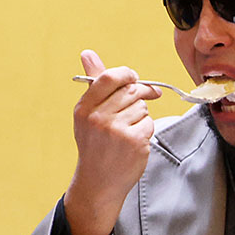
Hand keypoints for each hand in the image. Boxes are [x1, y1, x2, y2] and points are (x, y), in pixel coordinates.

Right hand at [63, 50, 160, 234]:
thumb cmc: (95, 144)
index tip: (134, 79)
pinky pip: (149, 123)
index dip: (126, 74)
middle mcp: (99, 118)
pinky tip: (133, 142)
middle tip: (140, 104)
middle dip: (140, 95)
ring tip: (126, 131)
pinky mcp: (134, 141)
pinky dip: (145, 130)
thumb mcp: (87, 114)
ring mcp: (117, 130)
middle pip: (131, 90)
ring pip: (142, 107)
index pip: (109, 77)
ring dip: (140, 116)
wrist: (99, 182)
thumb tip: (88, 53)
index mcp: (84, 108)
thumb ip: (93, 83)